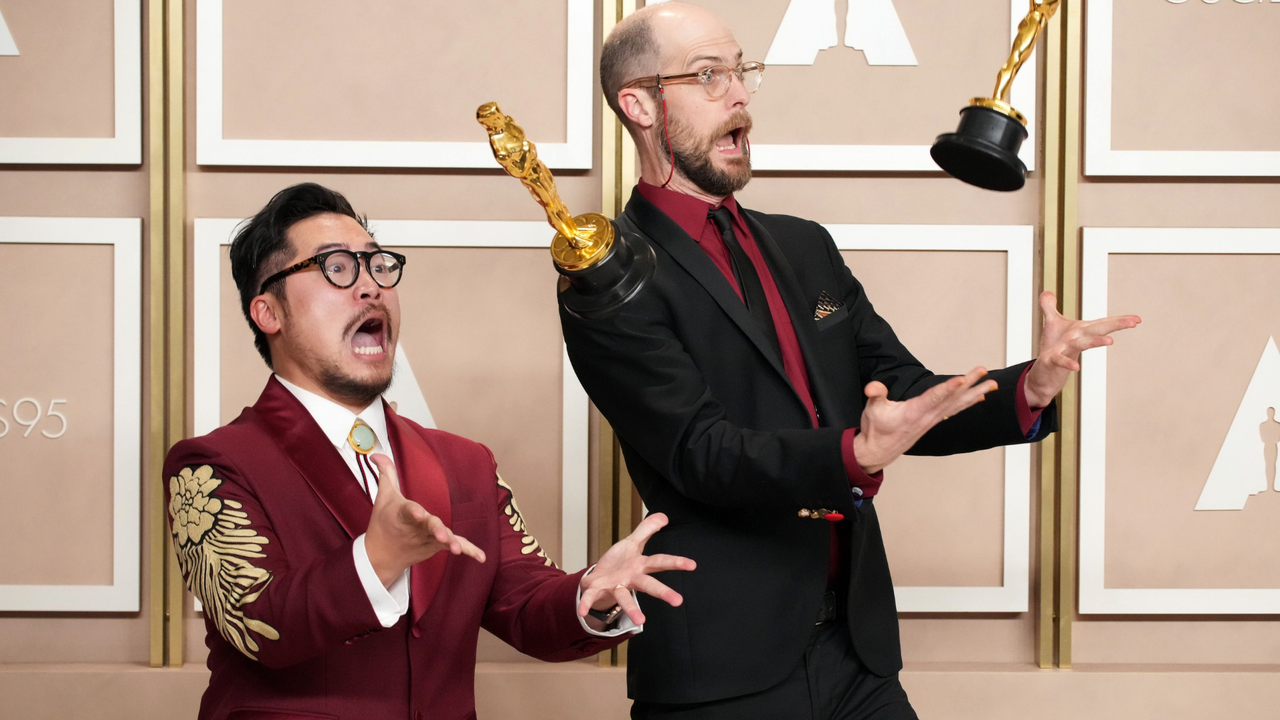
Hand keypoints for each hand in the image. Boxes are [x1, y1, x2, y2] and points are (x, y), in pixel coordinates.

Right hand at [364, 454, 485, 587]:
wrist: (380, 557)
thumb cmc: (383, 524)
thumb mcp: (384, 497)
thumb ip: (387, 473)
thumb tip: (376, 454)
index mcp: (402, 514)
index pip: (408, 511)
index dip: (413, 512)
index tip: (418, 513)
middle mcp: (416, 528)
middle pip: (428, 526)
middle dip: (435, 530)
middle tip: (442, 536)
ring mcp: (427, 539)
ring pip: (440, 539)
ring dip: (450, 543)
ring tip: (457, 549)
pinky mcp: (436, 546)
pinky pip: (454, 546)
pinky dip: (468, 550)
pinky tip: (482, 557)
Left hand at [577, 513, 695, 626]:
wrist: (597, 578)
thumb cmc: (618, 563)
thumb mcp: (632, 543)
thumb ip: (647, 530)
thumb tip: (664, 516)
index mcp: (639, 566)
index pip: (660, 562)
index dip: (676, 562)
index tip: (692, 565)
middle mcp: (630, 579)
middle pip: (648, 585)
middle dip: (663, 592)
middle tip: (678, 601)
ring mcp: (615, 587)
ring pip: (625, 598)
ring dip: (632, 609)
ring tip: (641, 621)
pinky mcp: (597, 591)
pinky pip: (591, 598)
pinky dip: (586, 604)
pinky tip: (581, 611)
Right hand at [853, 367, 997, 474]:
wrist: (879, 451)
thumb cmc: (877, 430)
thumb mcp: (872, 410)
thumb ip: (875, 395)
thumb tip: (873, 387)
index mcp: (914, 412)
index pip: (934, 397)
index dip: (948, 388)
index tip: (963, 379)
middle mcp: (928, 416)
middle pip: (953, 398)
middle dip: (970, 384)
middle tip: (984, 372)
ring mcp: (933, 420)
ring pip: (958, 404)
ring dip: (976, 393)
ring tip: (992, 383)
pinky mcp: (933, 421)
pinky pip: (955, 410)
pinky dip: (968, 402)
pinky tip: (979, 396)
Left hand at [1024, 291, 1140, 407]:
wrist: (1044, 374)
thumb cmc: (1052, 348)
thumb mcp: (1050, 324)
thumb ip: (1049, 307)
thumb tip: (1047, 292)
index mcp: (1081, 331)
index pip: (1102, 323)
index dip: (1119, 320)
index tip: (1138, 319)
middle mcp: (1076, 339)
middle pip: (1097, 330)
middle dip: (1115, 324)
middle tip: (1134, 322)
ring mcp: (1065, 350)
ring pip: (1082, 344)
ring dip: (1095, 342)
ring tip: (1111, 340)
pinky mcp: (1052, 361)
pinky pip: (1060, 361)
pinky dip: (1067, 363)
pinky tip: (1076, 368)